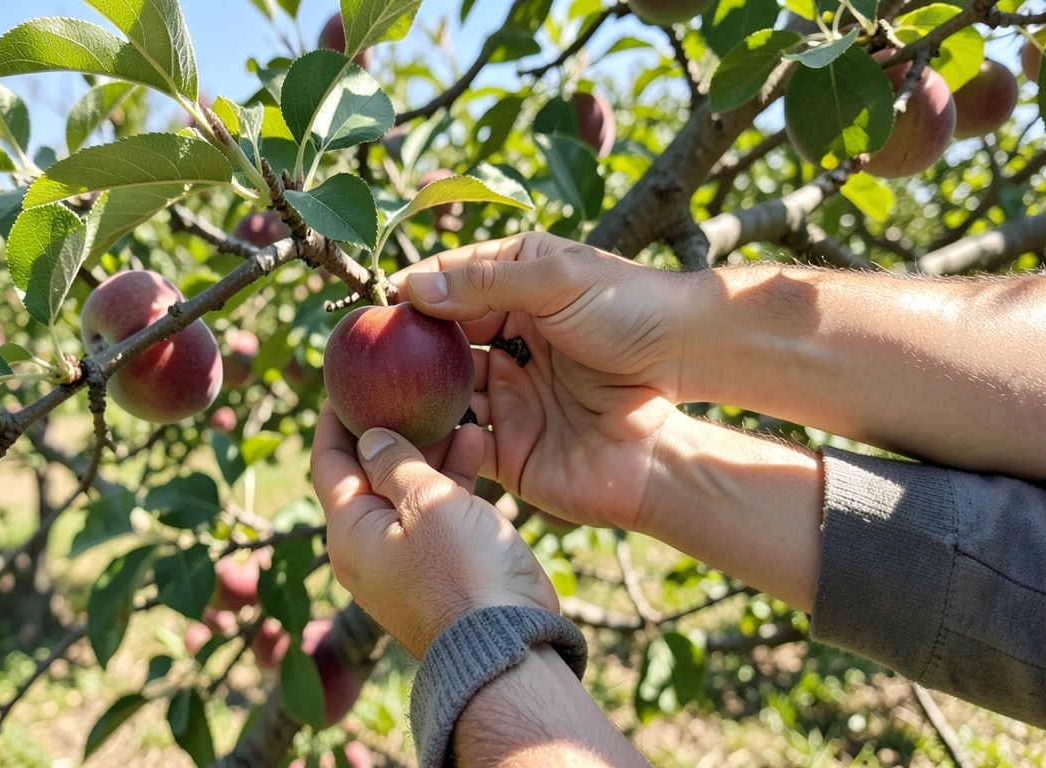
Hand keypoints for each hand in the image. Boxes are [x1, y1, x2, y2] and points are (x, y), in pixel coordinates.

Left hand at [310, 402, 556, 656]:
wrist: (509, 645)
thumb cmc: (463, 572)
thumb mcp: (426, 503)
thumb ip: (394, 462)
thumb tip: (368, 436)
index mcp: (349, 531)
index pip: (328, 462)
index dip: (335, 419)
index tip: (344, 381)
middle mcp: (369, 545)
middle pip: (369, 472)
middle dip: (391, 426)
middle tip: (408, 383)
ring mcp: (407, 555)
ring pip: (409, 488)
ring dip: (429, 447)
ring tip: (451, 404)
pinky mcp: (442, 563)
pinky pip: (438, 510)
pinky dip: (451, 476)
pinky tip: (475, 439)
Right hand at [396, 233, 688, 531]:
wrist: (685, 372)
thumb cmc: (630, 310)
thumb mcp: (556, 282)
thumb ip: (483, 285)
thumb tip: (412, 287)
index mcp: (519, 289)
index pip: (448, 286)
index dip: (409, 295)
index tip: (368, 309)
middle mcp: (509, 341)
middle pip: (440, 345)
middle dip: (403, 352)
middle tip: (360, 359)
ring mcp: (511, 394)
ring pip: (447, 396)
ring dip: (414, 399)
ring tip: (372, 401)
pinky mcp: (516, 444)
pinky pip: (466, 443)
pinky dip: (438, 442)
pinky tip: (408, 438)